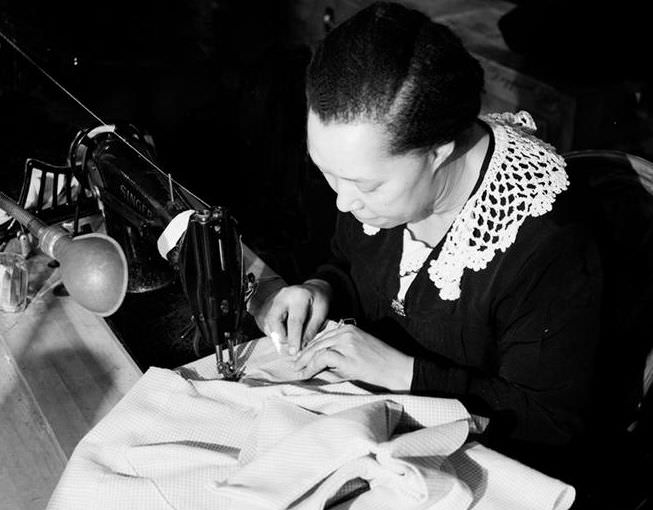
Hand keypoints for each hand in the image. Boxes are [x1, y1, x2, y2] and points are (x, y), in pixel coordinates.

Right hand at [253, 278, 330, 354]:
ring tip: (290, 337)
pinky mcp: (265, 307)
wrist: (308, 290)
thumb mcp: (321, 313)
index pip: (295, 320)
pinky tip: (285, 331)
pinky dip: (275, 333)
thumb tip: (302, 346)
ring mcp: (271, 301)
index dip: (294, 338)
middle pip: (274, 321)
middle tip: (291, 347)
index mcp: (299, 296)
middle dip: (281, 338)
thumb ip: (311, 329)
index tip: (294, 352)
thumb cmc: (316, 302)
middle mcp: (282, 296)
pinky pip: (266, 325)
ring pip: (268, 324)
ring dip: (278, 336)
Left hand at [293, 325, 413, 390]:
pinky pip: (322, 359)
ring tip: (297, 371)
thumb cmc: (380, 363)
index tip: (300, 357)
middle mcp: (346, 332)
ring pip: (317, 349)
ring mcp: (347, 342)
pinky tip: (306, 374)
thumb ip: (340, 353)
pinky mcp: (347, 354)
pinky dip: (311, 367)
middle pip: (317, 342)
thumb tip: (319, 365)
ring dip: (304, 362)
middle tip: (293, 365)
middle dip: (303, 355)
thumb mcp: (358, 352)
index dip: (309, 348)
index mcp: (349, 328)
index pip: (322, 337)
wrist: (397, 368)